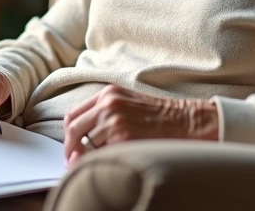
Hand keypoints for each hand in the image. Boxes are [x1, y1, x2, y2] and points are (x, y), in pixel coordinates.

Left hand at [62, 84, 217, 165]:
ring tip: (106, 158)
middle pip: (73, 130)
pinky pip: (102, 154)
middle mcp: (108, 104)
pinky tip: (117, 159)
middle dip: (71, 149)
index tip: (70, 147)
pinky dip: (105, 160)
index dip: (69, 134)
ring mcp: (115, 120)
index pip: (74, 115)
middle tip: (73, 161)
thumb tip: (81, 142)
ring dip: (92, 155)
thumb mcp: (128, 104)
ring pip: (88, 145)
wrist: (185, 120)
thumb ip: (104, 114)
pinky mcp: (123, 136)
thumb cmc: (159, 116)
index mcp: (107, 94)